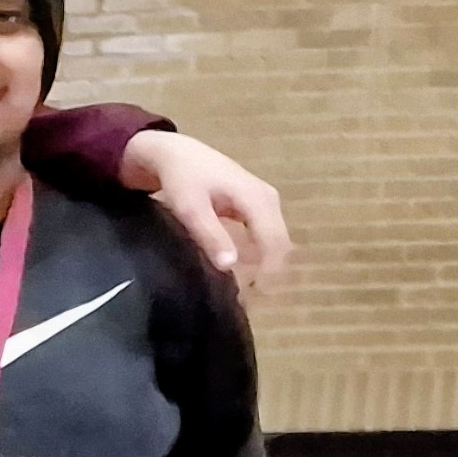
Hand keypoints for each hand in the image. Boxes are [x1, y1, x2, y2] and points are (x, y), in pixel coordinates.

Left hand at [117, 131, 291, 291]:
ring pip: (273, 242)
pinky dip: (256, 256)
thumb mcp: (191, 208)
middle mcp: (269, 201)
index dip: (271, 272)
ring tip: (246, 293)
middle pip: (280, 244)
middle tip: (250, 302)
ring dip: (264, 267)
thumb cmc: (183, 179)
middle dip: (270, 274)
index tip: (257, 297)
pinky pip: (263, 236)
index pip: (276, 242)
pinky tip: (241, 274)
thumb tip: (230, 266)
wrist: (177, 154)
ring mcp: (264, 204)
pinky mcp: (255, 209)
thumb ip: (211, 235)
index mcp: (258, 200)